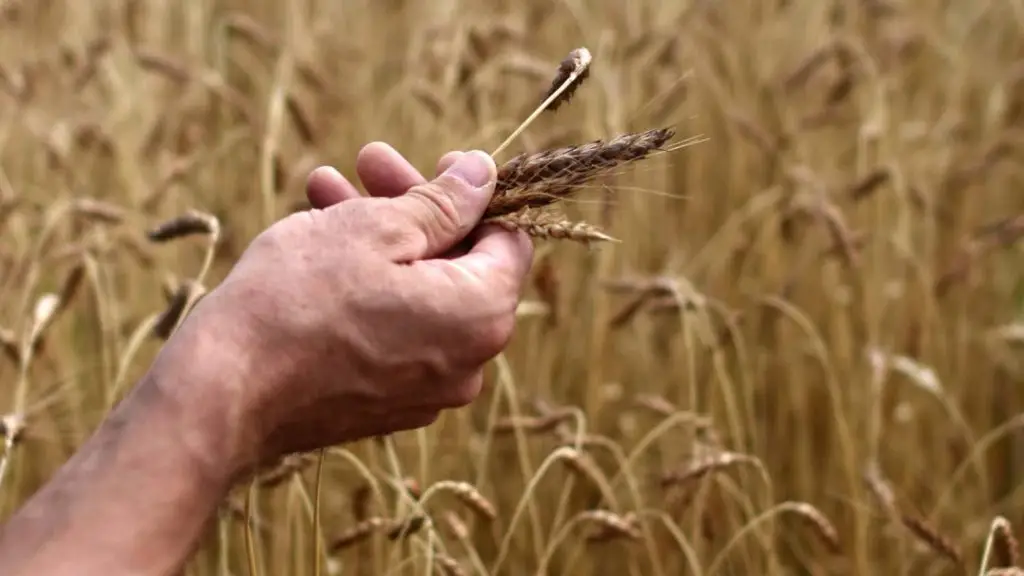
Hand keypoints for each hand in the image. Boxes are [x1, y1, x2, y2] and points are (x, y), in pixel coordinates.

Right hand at [171, 143, 533, 474]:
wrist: (222, 393)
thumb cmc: (299, 300)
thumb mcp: (375, 228)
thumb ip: (443, 202)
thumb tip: (484, 175)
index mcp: (482, 315)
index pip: (508, 241)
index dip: (473, 194)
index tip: (434, 162)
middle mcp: (468, 363)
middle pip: (458, 264)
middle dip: (413, 206)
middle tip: (368, 161)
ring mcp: (427, 391)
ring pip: (419, 294)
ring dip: (380, 237)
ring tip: (325, 188)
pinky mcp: (386, 404)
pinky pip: (394, 331)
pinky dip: (369, 286)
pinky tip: (319, 241)